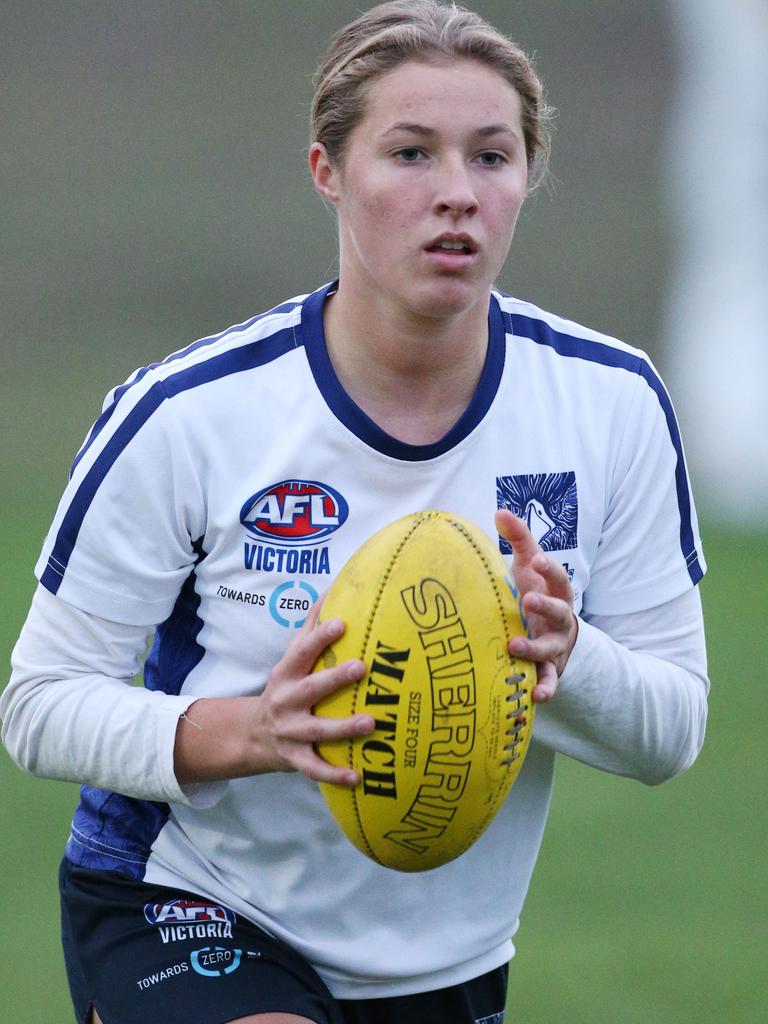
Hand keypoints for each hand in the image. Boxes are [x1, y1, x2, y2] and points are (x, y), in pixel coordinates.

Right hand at [255, 599, 374, 785]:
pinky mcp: (294, 758)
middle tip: (361, 667)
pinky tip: (357, 776)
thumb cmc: (284, 688)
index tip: (341, 623)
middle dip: (334, 679)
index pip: (302, 652)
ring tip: (371, 722)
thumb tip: (332, 589)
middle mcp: (285, 701)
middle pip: (310, 688)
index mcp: (286, 674)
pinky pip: (314, 769)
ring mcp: (289, 732)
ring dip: (343, 728)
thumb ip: (309, 628)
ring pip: (316, 730)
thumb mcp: (290, 660)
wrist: (251, 735)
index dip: (320, 637)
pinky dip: (334, 774)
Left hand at [495, 509, 577, 702]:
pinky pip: (549, 681)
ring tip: (513, 647)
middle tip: (527, 601)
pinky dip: (543, 689)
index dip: (549, 568)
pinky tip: (533, 697)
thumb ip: (518, 539)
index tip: (535, 559)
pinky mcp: (547, 669)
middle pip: (558, 612)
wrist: (551, 632)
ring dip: (534, 649)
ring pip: (550, 650)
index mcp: (555, 591)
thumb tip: (500, 510)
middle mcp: (559, 619)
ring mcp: (554, 646)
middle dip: (545, 607)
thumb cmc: (533, 591)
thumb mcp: (527, 566)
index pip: (558, 577)